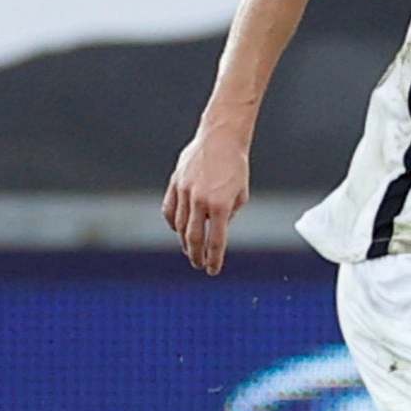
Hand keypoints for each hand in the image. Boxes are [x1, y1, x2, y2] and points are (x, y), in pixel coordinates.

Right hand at [161, 126, 250, 273]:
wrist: (221, 139)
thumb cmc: (236, 167)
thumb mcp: (240, 194)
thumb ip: (228, 214)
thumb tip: (216, 230)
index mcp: (220, 206)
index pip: (215, 241)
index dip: (213, 259)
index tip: (212, 270)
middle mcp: (200, 201)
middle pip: (194, 238)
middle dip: (196, 255)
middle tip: (199, 265)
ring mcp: (184, 192)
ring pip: (180, 225)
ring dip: (185, 241)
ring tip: (190, 250)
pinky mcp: (174, 183)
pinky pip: (169, 209)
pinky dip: (173, 223)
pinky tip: (178, 230)